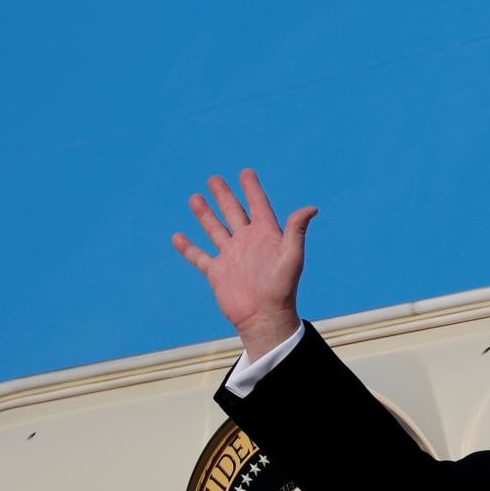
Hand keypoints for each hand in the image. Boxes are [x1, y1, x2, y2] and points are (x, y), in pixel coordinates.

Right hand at [172, 169, 318, 359]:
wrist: (265, 318)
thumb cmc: (282, 288)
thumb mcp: (292, 256)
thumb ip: (297, 230)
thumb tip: (311, 208)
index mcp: (266, 236)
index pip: (259, 205)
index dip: (252, 189)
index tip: (246, 172)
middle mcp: (247, 243)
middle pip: (233, 213)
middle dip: (224, 196)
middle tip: (214, 179)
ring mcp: (231, 257)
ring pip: (215, 230)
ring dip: (205, 214)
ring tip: (195, 198)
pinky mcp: (217, 273)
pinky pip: (199, 256)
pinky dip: (188, 247)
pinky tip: (178, 236)